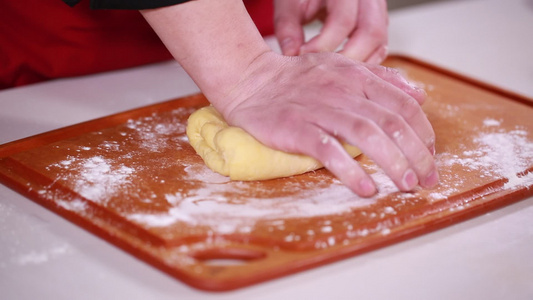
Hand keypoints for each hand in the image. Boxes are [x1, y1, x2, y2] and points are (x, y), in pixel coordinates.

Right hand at [219, 51, 437, 196]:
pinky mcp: (297, 129)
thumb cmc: (297, 80)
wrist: (251, 81)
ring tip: (407, 185)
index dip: (424, 132)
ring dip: (392, 163)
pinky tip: (366, 188)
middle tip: (426, 179)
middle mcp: (343, 92)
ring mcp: (319, 110)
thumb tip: (419, 95)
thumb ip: (382, 80)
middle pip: (391, 123)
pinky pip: (329, 151)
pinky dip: (350, 170)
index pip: (403, 104)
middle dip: (416, 155)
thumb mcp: (343, 68)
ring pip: (366, 136)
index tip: (430, 155)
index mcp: (357, 78)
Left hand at [274, 0, 388, 63]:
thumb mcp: (291, 4)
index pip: (343, 20)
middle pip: (371, 33)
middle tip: (322, 72)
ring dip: (357, 65)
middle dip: (346, 59)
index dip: (323, 44)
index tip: (303, 55)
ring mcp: (378, 12)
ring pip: (380, 43)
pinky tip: (343, 72)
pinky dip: (364, 64)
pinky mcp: (380, 26)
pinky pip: (380, 49)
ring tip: (332, 75)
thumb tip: (291, 53)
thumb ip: (288, 27)